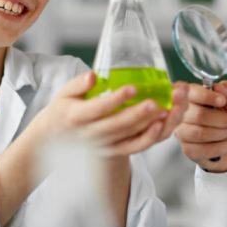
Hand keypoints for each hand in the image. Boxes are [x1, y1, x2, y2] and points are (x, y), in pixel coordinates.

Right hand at [40, 72, 186, 155]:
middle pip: (119, 125)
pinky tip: (165, 124)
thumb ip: (78, 84)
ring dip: (153, 125)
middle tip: (157, 102)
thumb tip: (93, 75)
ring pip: (131, 137)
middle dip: (140, 114)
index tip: (133, 88)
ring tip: (170, 109)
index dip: (116, 99)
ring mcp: (104, 145)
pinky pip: (136, 147)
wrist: (56, 140)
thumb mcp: (63, 94)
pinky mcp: (114, 151)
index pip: (98, 109)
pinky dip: (151, 138)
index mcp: (77, 117)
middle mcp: (91, 134)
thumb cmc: (64, 110)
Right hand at [175, 80, 226, 171]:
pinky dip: (219, 147)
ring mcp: (183, 132)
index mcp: (192, 97)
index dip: (206, 96)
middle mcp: (182, 113)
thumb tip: (219, 86)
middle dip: (221, 119)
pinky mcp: (187, 149)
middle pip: (198, 115)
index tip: (222, 101)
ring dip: (220, 133)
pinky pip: (201, 150)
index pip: (191, 93)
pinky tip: (224, 145)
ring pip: (199, 133)